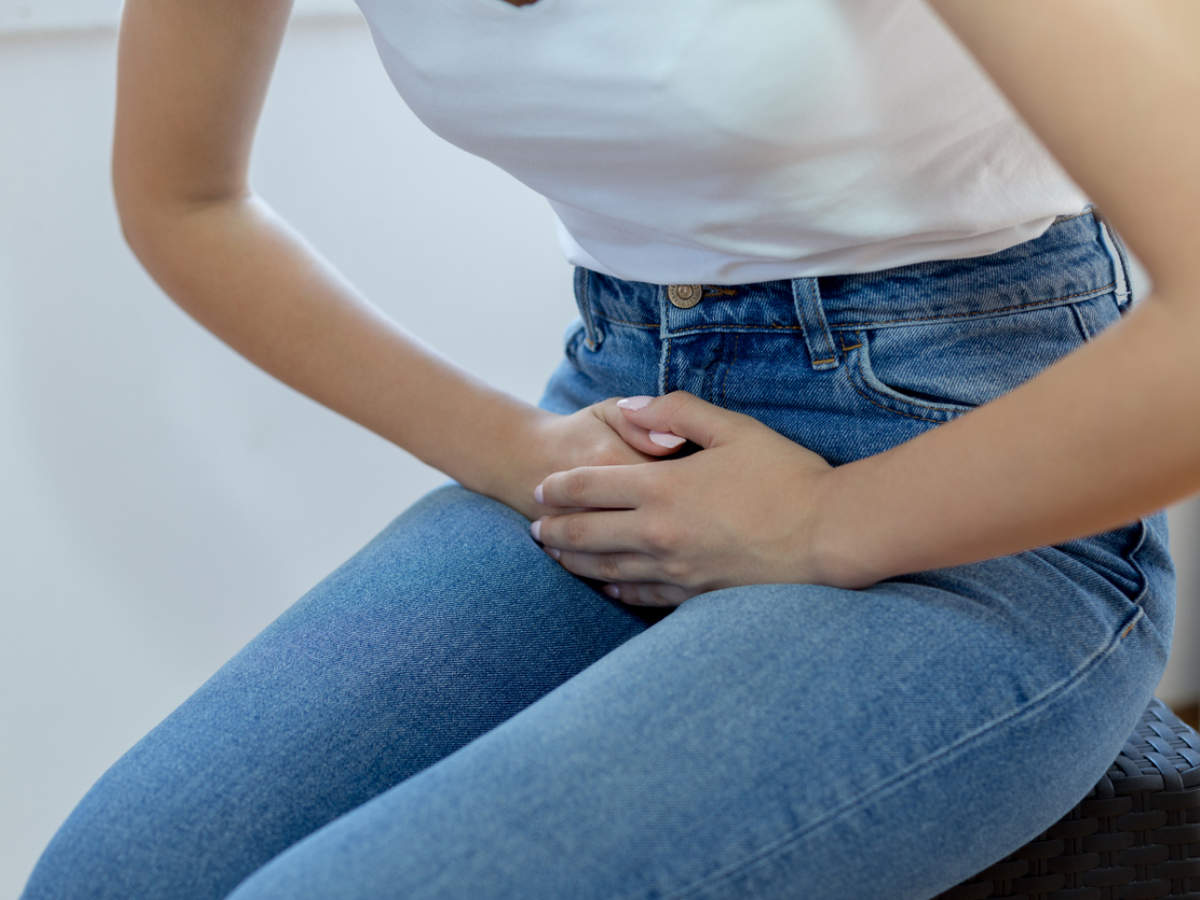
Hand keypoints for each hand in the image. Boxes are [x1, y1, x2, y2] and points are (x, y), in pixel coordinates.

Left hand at [530, 391, 848, 606]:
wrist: (828, 536)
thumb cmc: (786, 477)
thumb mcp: (733, 428)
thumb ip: (677, 411)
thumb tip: (633, 406)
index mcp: (662, 488)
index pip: (588, 488)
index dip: (556, 488)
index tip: (538, 489)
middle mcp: (658, 533)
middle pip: (585, 535)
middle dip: (553, 530)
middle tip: (534, 528)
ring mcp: (674, 569)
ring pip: (606, 570)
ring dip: (574, 563)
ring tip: (555, 558)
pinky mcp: (695, 594)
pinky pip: (642, 596)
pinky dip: (617, 590)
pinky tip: (607, 587)